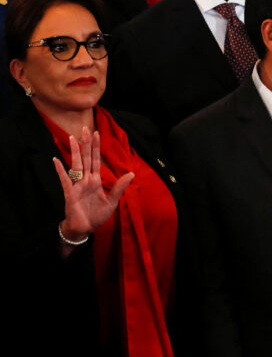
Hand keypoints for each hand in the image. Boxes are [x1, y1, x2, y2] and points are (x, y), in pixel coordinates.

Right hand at [55, 127, 133, 243]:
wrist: (85, 228)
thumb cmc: (96, 215)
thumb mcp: (112, 201)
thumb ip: (119, 187)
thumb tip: (131, 173)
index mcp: (95, 180)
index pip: (96, 160)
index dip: (96, 147)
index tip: (96, 133)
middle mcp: (86, 180)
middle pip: (86, 158)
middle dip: (86, 144)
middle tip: (85, 128)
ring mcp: (77, 185)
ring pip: (76, 165)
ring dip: (75, 152)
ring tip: (72, 138)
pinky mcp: (70, 193)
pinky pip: (64, 180)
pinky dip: (60, 170)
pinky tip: (56, 160)